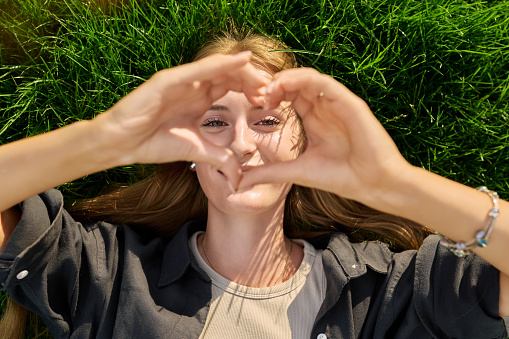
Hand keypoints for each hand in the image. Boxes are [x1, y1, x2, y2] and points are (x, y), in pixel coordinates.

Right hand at [93, 52, 267, 184]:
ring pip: (219, 68)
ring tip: (264, 80)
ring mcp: (181, 80)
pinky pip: (200, 69)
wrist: (122, 145)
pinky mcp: (168, 80)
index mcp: (200, 98)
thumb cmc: (154, 143)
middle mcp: (193, 86)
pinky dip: (222, 64)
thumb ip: (220, 157)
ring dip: (244, 72)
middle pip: (230, 74)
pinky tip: (243, 61)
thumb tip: (239, 177)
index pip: (231, 86)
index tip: (268, 102)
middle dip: (253, 80)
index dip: (251, 90)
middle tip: (272, 91)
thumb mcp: (196, 151)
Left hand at [238, 68, 411, 205]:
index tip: (254, 104)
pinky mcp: (350, 103)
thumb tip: (240, 182)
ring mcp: (338, 104)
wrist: (372, 185)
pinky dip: (304, 80)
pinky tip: (285, 86)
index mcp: (315, 119)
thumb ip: (269, 172)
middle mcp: (325, 108)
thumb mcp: (297, 172)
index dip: (271, 96)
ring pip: (309, 78)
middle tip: (257, 94)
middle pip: (296, 84)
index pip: (290, 96)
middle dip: (275, 85)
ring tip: (268, 90)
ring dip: (286, 80)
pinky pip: (325, 83)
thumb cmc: (340, 178)